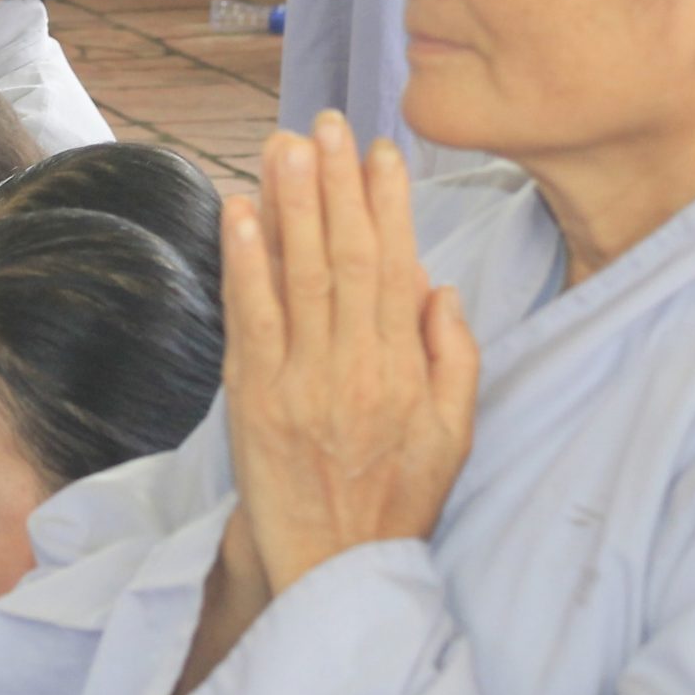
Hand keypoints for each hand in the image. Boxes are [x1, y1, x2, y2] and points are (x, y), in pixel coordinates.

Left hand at [223, 114, 478, 594]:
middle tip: (327, 123)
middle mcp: (355, 367)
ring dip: (291, 204)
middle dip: (336, 183)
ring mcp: (301, 382)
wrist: (333, 571)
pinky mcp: (254, 400)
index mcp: (406, 371)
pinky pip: (251, 318)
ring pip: (299, 274)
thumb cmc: (396, 502)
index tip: (380, 151)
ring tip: (285, 144)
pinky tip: (239, 212)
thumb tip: (439, 287)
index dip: (388, 203)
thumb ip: (454, 359)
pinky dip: (244, 262)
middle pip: (346, 256)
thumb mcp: (454, 437)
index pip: (396, 266)